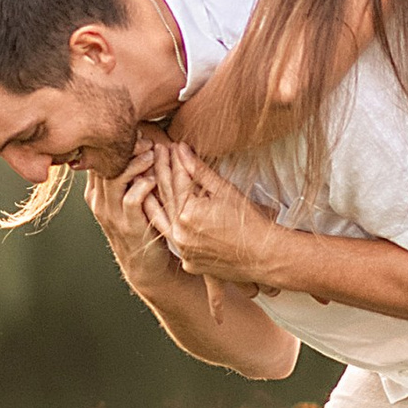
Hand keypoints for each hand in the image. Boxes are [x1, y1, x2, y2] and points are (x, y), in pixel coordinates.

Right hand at [87, 140, 177, 288]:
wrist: (146, 266)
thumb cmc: (142, 223)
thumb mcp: (127, 197)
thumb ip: (126, 174)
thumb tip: (138, 140)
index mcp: (97, 192)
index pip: (98, 159)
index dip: (115, 143)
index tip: (134, 132)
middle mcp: (100, 202)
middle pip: (105, 165)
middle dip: (126, 148)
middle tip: (145, 139)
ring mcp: (112, 215)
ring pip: (115, 179)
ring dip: (135, 164)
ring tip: (152, 154)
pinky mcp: (129, 226)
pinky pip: (131, 200)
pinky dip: (142, 186)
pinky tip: (153, 179)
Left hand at [147, 142, 294, 292]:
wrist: (264, 256)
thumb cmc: (250, 221)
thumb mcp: (225, 190)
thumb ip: (200, 170)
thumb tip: (181, 149)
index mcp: (189, 213)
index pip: (177, 180)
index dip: (174, 161)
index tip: (169, 145)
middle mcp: (180, 233)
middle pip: (166, 197)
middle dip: (162, 172)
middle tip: (158, 153)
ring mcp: (183, 250)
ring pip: (162, 219)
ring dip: (153, 198)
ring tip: (144, 180)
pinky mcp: (188, 262)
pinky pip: (172, 239)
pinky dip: (165, 223)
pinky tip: (159, 211)